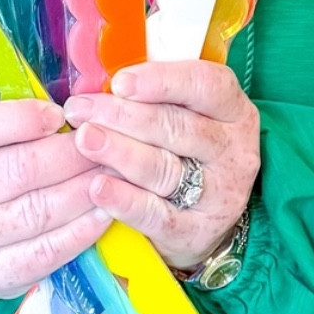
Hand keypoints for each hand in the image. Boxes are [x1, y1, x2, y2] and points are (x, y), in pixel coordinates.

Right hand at [0, 98, 108, 297]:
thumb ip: (14, 116)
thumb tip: (70, 108)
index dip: (20, 119)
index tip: (59, 114)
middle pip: (16, 171)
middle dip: (68, 154)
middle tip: (102, 143)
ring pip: (35, 212)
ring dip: (82, 191)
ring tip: (111, 173)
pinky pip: (45, 252)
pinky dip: (80, 232)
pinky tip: (103, 212)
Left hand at [63, 61, 259, 270]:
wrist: (203, 218)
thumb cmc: (184, 149)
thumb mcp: (186, 113)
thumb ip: (152, 95)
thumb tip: (98, 81)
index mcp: (233, 109)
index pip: (204, 84)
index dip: (161, 80)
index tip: (119, 82)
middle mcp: (233, 150)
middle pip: (176, 126)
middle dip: (122, 115)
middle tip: (80, 110)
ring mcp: (220, 194)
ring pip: (164, 169)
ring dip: (119, 152)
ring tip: (84, 140)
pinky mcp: (199, 232)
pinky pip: (157, 215)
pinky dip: (125, 200)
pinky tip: (98, 187)